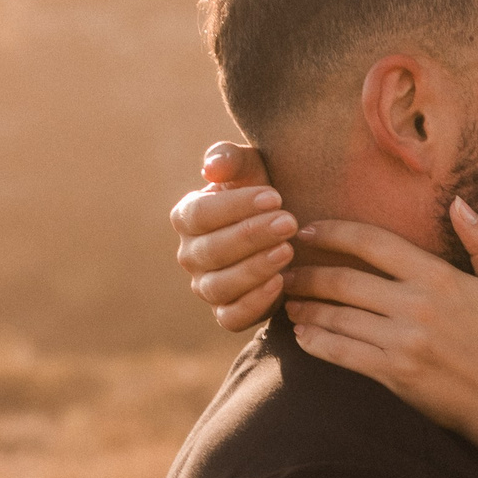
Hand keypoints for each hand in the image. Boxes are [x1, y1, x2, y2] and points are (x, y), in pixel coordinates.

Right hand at [171, 142, 294, 331]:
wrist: (289, 232)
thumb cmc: (264, 195)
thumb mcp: (252, 168)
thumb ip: (230, 159)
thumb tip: (211, 169)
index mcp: (188, 217)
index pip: (199, 214)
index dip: (236, 207)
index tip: (274, 197)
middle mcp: (190, 255)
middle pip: (211, 251)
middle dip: (252, 236)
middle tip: (288, 222)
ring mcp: (206, 287)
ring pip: (220, 285)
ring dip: (254, 268)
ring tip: (287, 250)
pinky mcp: (227, 313)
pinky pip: (231, 317)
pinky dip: (254, 303)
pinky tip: (281, 282)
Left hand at [284, 198, 477, 451]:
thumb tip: (458, 202)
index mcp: (439, 277)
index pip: (372, 242)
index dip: (333, 232)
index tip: (306, 231)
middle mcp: (418, 306)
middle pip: (343, 280)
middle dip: (306, 273)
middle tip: (284, 270)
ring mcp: (404, 342)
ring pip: (337, 316)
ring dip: (305, 308)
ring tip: (288, 302)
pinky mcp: (395, 374)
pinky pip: (343, 353)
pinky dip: (317, 343)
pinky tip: (302, 335)